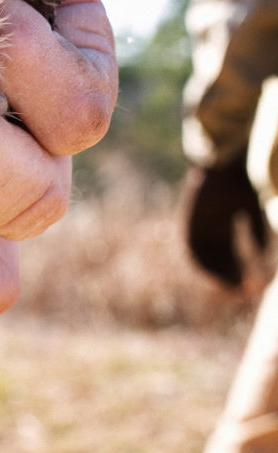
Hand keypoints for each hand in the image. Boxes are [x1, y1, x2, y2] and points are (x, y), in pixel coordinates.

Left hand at [185, 153, 269, 285]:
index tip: (249, 287)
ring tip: (229, 286)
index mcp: (223, 223)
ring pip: (202, 255)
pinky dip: (201, 259)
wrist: (225, 160)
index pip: (228, 255)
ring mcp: (197, 223)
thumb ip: (257, 233)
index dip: (238, 271)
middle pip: (216, 258)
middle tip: (240, 292)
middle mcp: (208, 226)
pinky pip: (191, 244)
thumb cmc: (241, 179)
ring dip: (215, 272)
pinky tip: (212, 271)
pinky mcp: (189, 218)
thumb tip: (264, 259)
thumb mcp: (252, 209)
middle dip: (228, 276)